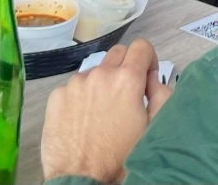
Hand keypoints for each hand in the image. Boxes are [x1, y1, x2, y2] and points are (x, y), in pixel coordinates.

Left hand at [40, 40, 168, 183]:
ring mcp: (75, 84)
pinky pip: (73, 86)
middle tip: (126, 93)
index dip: (148, 59)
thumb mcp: (152, 128)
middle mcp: (100, 75)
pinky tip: (83, 119)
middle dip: (126, 67)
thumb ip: (160, 95)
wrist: (81, 179)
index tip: (146, 75)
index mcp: (127, 80)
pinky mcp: (57, 96)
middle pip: (118, 53)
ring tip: (101, 112)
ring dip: (102, 83)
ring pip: (94, 70)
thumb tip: (153, 79)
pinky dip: (81, 96)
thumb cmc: (118, 159)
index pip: (142, 46)